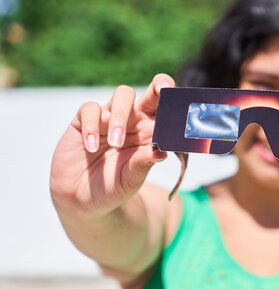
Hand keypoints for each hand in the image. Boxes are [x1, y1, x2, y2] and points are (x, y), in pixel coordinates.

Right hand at [50, 74, 174, 216]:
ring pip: (123, 95)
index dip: (176, 104)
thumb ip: (144, 163)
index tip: (182, 103)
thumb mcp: (131, 178)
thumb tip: (162, 150)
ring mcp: (110, 118)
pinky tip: (91, 147)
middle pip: (150, 93)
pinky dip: (92, 126)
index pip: (168, 112)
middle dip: (159, 86)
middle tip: (162, 90)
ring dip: (121, 115)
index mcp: (152, 134)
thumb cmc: (114, 187)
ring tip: (115, 143)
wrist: (83, 200)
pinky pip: (91, 110)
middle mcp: (134, 121)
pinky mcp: (85, 121)